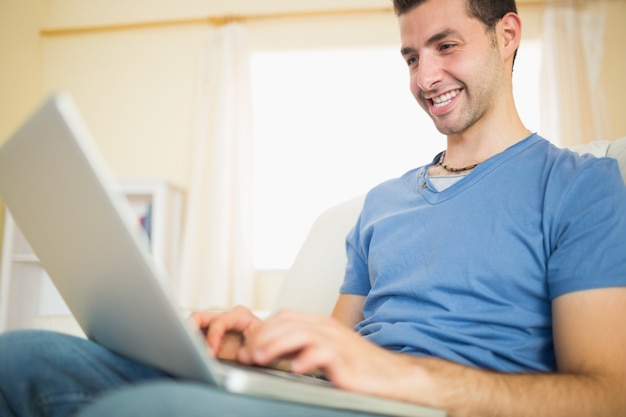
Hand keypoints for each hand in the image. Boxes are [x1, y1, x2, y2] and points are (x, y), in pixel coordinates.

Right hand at [189, 305, 262, 360]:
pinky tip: (194, 356)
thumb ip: (250, 351)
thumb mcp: (261, 348)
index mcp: (241, 316)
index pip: (219, 322)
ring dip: (189, 338)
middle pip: (199, 317)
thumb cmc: (267, 347)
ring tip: (190, 353)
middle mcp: (227, 318)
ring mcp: (217, 326)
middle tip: (189, 348)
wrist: (269, 351)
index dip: (212, 337)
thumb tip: (240, 357)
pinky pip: (195, 337)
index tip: (209, 353)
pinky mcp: (210, 336)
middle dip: (190, 331)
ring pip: (193, 325)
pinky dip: (191, 345)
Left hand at [237, 309, 410, 396]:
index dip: (262, 330)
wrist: (391, 375)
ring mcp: (337, 341)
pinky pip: (324, 353)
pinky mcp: (346, 359)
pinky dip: (307, 359)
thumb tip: (261, 353)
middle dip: (263, 337)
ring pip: (300, 334)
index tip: (247, 347)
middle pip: (287, 322)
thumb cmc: (355, 366)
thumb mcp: (321, 353)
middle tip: (247, 355)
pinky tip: (296, 369)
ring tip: (261, 359)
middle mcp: (326, 327)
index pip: (284, 316)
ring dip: (276, 346)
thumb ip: (294, 350)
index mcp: (320, 323)